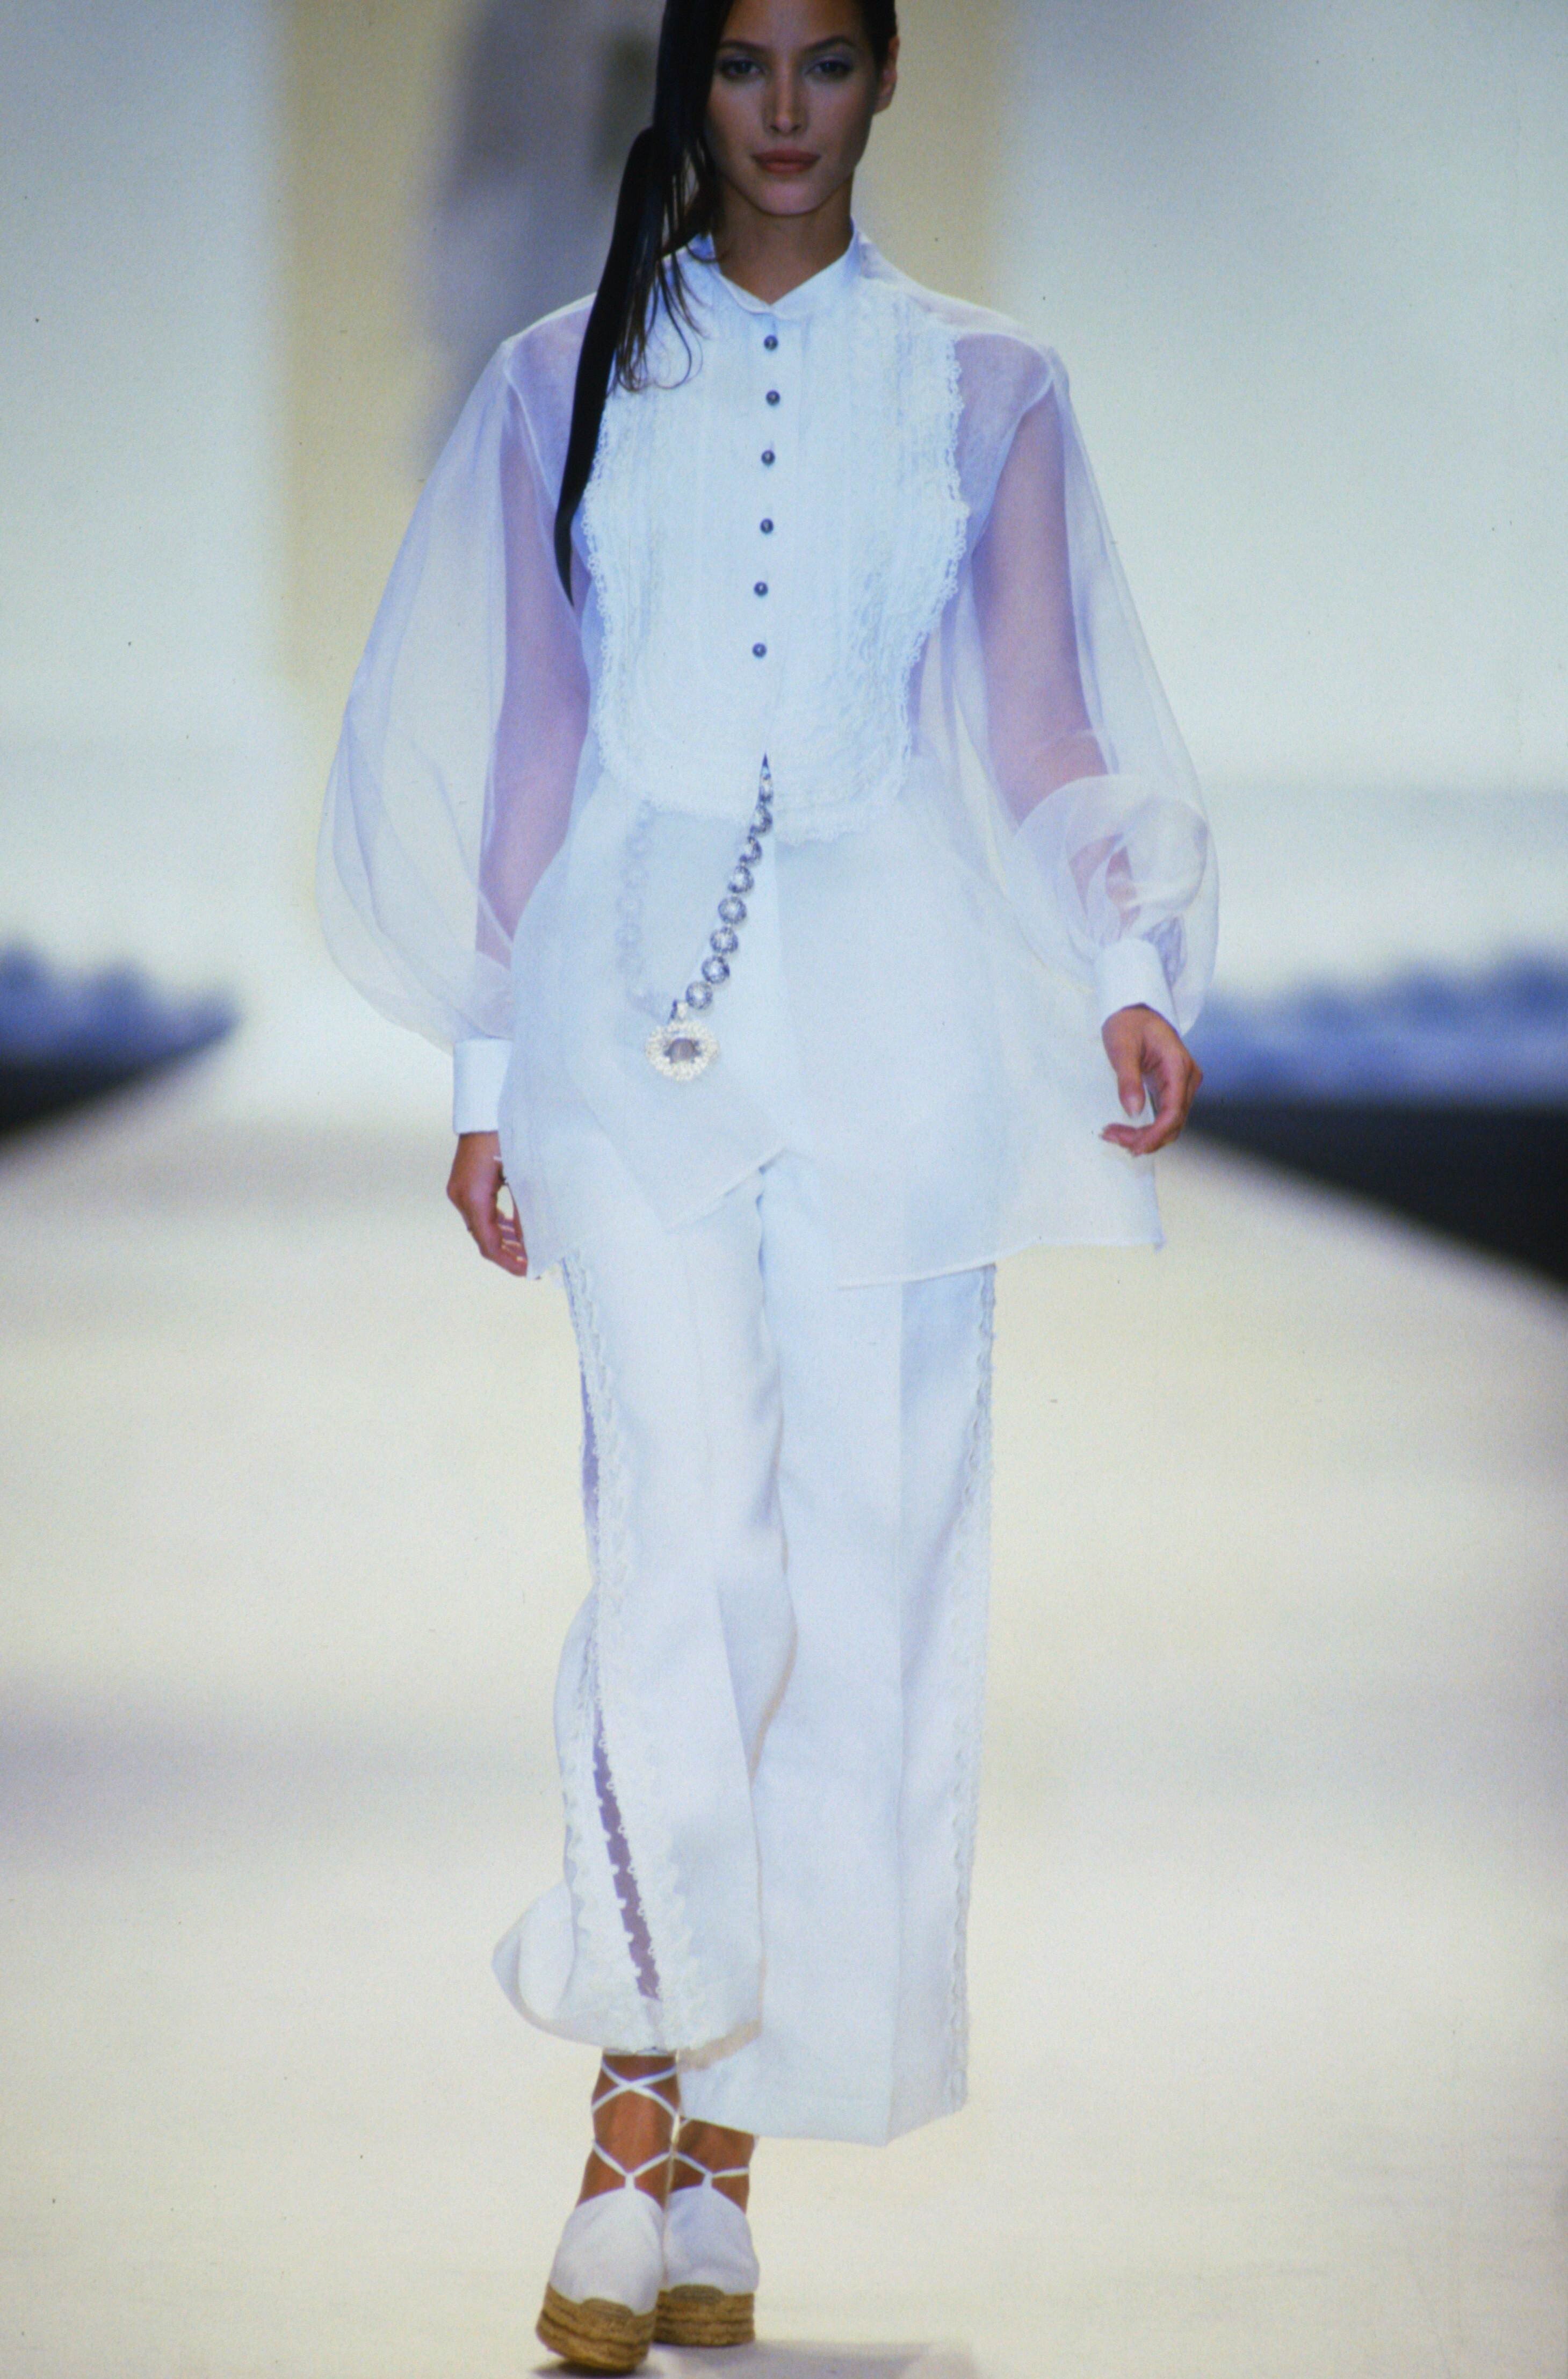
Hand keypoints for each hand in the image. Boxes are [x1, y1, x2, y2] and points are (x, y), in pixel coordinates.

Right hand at [446, 1131, 527, 1274]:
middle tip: (533, 1264)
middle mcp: (460, 1196)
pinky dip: (496, 1224)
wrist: (485, 1107)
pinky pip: (479, 1212)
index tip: (527, 1272)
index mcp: (473, 1197)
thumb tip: (531, 1243)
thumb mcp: (520, 1174)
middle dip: (508, 1253)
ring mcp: (460, 1190)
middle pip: (483, 1237)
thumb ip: (524, 1211)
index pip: (488, 1243)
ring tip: (527, 1250)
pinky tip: (513, 1229)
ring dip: (503, 1239)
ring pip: (481, 1226)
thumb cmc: (505, 1134)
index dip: (508, 1262)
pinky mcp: (464, 1183)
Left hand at [1100, 1005, 1202, 1154]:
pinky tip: (1125, 1130)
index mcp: (1179, 1067)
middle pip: (1173, 1122)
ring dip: (1145, 1135)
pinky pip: (1164, 1115)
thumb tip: (1133, 1111)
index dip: (1156, 1134)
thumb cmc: (1130, 1023)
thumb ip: (1128, 1079)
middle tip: (1112, 1137)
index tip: (1134, 1147)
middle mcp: (1186, 1079)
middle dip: (1145, 1137)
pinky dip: (1147, 1127)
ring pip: (1170, 1123)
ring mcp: (1182, 1085)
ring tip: (1113, 1135)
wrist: (1135, 1009)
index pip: (1174, 1111)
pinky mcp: (1172, 1088)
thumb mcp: (1123, 1047)